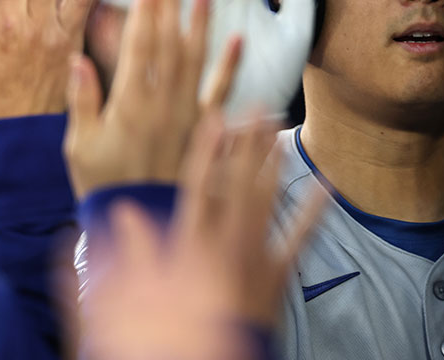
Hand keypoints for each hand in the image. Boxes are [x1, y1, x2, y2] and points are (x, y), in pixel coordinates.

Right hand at [64, 0, 242, 198]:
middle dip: (170, 4)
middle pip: (168, 44)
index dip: (145, 10)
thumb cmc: (106, 186)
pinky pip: (221, 93)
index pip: (138, 46)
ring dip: (201, 24)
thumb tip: (77, 60)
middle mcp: (163, 104)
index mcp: (129, 104)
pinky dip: (230, 66)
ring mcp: (189, 115)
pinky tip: (237, 40)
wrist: (147, 222)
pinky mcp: (207, 129)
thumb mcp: (80, 146)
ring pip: (196, 61)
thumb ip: (82, 102)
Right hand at [79, 110, 326, 358]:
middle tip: (261, 107)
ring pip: (267, 201)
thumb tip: (117, 214)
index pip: (197, 185)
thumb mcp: (132, 301)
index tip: (216, 116)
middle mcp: (226, 243)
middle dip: (249, 144)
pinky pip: (298, 238)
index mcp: (189, 245)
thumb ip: (124, 256)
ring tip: (281, 132)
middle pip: (239, 183)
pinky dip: (312, 212)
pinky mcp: (277, 275)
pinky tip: (326, 187)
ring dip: (274, 165)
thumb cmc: (169, 337)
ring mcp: (255, 257)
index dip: (207, 148)